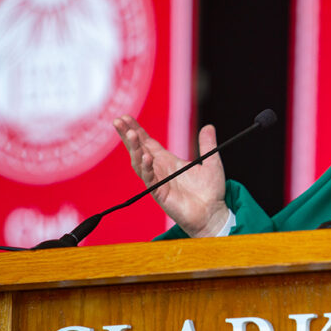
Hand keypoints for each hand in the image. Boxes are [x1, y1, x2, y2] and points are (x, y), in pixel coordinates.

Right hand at [112, 115, 228, 237]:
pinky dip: (146, 167)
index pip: (147, 142)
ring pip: (139, 163)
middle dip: (128, 136)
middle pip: (138, 150)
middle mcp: (159, 170)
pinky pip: (149, 179)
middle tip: (118, 121)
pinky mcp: (160, 193)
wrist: (213, 213)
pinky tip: (146, 156)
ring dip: (134, 149)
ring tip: (131, 134)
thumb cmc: (210, 191)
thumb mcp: (211, 162)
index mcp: (168, 161)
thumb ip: (207, 144)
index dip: (136, 130)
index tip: (125, 118)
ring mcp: (157, 181)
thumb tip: (209, 126)